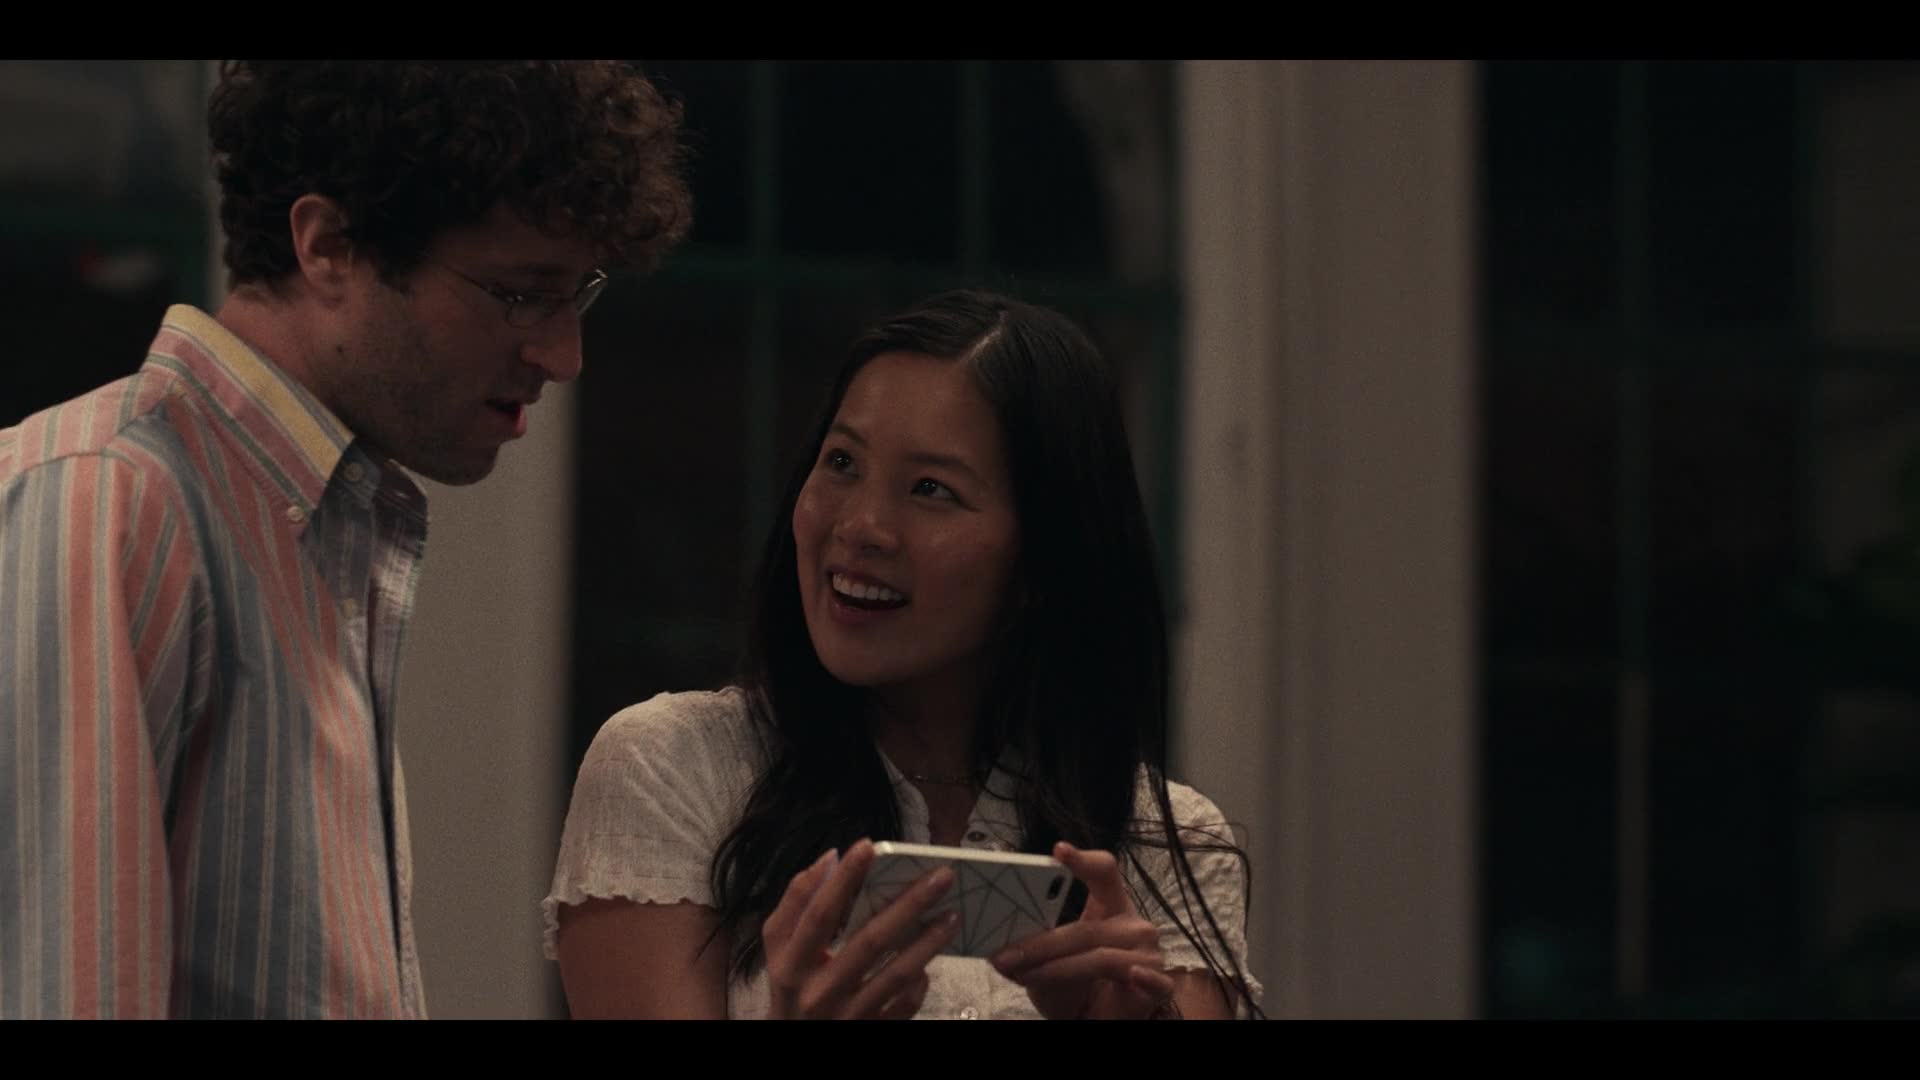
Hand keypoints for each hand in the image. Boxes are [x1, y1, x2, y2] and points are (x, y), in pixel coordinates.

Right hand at [763, 838, 960, 1018]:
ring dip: (927, 942)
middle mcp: (819, 992)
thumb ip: (796, 903)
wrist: (796, 1044)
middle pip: (869, 941)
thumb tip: (827, 859)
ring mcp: (848, 1016)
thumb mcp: (778, 949)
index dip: (842, 880)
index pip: (819, 915)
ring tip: (952, 913)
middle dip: (908, 905)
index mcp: (791, 965)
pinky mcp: (872, 1031)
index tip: (868, 846)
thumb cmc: (791, 987)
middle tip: (941, 875)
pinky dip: (919, 982)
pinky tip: (931, 960)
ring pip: (895, 975)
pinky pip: (904, 1005)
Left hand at [989, 841, 1174, 1019]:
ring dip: (1058, 969)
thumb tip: (997, 953)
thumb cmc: (1076, 984)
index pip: (1104, 873)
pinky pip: (1151, 980)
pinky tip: (1134, 974)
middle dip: (1042, 945)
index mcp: (1110, 907)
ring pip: (1099, 957)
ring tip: (1027, 977)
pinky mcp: (1158, 985)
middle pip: (1087, 928)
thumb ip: (1030, 952)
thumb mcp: (1046, 963)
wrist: (1097, 1020)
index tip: (1058, 851)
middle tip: (1008, 956)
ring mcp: (1149, 954)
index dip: (1083, 860)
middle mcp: (1133, 925)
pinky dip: (1144, 978)